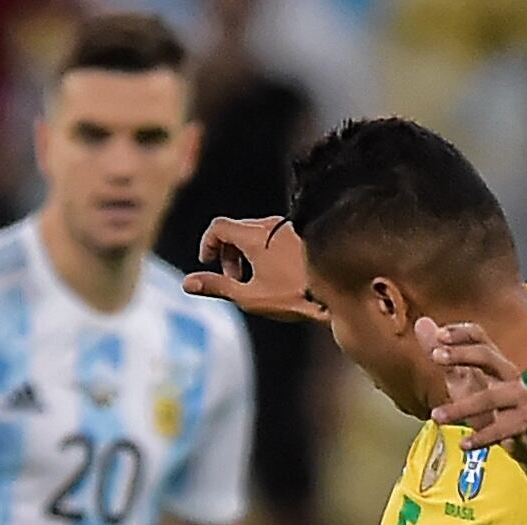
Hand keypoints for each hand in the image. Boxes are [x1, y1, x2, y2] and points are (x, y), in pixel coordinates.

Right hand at [182, 216, 325, 321]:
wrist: (339, 291)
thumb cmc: (295, 295)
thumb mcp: (250, 296)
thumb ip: (217, 287)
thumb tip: (187, 283)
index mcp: (254, 236)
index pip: (218, 227)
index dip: (208, 244)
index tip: (208, 264)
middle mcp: (271, 225)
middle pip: (236, 229)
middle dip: (227, 253)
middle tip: (233, 279)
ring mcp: (289, 227)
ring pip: (256, 232)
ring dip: (245, 252)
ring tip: (254, 279)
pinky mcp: (303, 232)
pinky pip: (274, 235)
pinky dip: (264, 249)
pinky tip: (276, 273)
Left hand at [419, 319, 526, 456]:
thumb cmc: (498, 411)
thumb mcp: (467, 384)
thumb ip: (446, 359)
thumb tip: (422, 323)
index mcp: (495, 362)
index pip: (479, 336)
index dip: (459, 333)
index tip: (437, 336)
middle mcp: (509, 375)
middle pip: (487, 356)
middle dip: (461, 353)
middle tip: (435, 356)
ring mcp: (520, 398)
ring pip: (490, 398)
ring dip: (461, 408)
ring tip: (436, 417)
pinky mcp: (526, 423)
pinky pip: (502, 429)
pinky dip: (482, 437)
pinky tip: (464, 444)